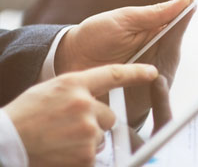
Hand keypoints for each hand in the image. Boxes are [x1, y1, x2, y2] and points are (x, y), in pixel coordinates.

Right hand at [2, 64, 158, 166]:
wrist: (6, 143)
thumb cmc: (25, 116)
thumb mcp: (51, 91)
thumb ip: (78, 90)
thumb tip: (99, 96)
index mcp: (73, 84)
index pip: (113, 75)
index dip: (136, 73)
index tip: (153, 72)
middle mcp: (83, 104)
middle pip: (109, 116)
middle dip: (95, 123)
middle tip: (69, 128)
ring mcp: (86, 130)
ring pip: (101, 135)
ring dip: (87, 140)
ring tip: (61, 139)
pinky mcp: (86, 154)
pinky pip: (94, 153)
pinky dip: (82, 155)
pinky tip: (63, 151)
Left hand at [55, 0, 189, 125]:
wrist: (68, 60)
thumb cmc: (95, 36)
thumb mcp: (125, 20)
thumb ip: (155, 13)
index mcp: (153, 31)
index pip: (177, 26)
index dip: (186, 20)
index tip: (194, 10)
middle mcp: (154, 51)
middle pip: (175, 51)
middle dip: (173, 50)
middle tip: (167, 50)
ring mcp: (148, 71)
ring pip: (168, 71)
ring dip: (165, 69)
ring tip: (162, 68)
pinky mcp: (141, 91)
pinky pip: (156, 91)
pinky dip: (157, 88)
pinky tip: (156, 83)